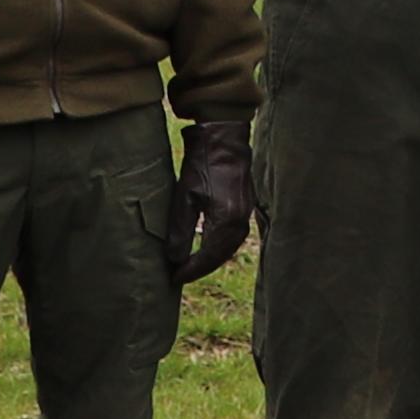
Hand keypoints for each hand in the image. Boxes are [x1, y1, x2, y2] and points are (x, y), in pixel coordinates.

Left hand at [161, 124, 255, 285]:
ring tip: (190, 266)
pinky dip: (218, 248)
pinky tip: (206, 248)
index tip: (173, 278)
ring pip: (227, 249)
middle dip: (199, 269)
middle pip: (220, 257)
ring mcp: (246, 215)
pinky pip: (232, 238)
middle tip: (178, 276)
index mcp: (226, 221)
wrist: (224, 140)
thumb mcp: (184, 198)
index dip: (190, 271)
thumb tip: (174, 259)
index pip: (207, 258)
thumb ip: (180, 231)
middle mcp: (241, 222)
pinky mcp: (246, 208)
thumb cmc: (202, 165)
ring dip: (209, 260)